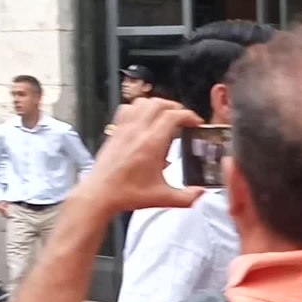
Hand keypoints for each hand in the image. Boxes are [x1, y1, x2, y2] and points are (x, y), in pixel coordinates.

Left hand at [75, 98, 204, 215]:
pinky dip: (138, 108)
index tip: (196, 123)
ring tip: (165, 115)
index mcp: (152, 144)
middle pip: (159, 104)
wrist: (101, 194)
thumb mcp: (163, 198)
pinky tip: (143, 119)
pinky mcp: (115, 131)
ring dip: (157, 105)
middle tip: (183, 118)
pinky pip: (127, 109)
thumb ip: (187, 197)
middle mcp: (138, 131)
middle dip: (175, 107)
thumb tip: (201, 193)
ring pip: (143, 102)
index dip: (189, 115)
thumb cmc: (127, 194)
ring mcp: (124, 129)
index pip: (173, 116)